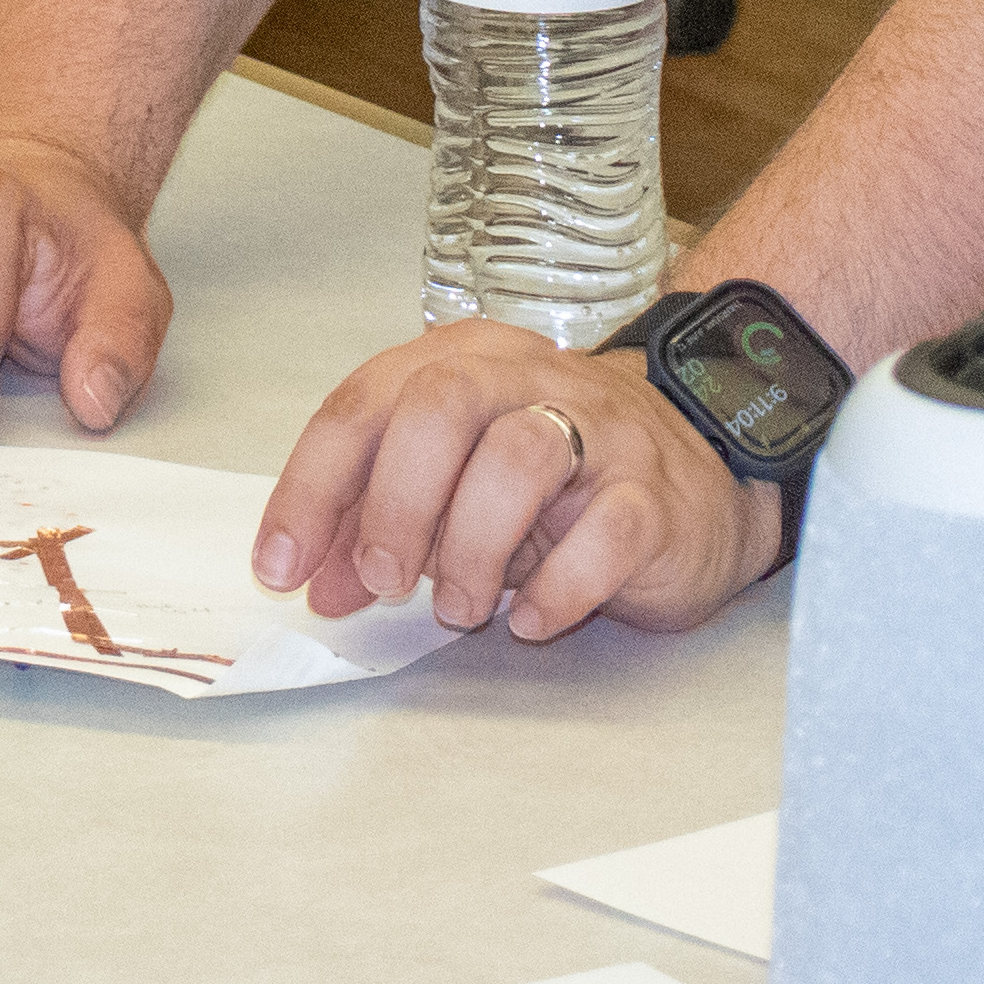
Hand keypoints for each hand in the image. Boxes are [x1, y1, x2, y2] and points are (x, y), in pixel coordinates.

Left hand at [254, 323, 780, 640]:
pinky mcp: (654, 497)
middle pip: (441, 405)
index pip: (366, 403)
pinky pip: (604, 532)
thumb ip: (382, 522)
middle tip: (384, 579)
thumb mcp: (458, 488)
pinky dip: (557, 587)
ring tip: (461, 609)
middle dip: (394, 500)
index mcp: (464, 364)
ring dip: (471, 547)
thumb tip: (319, 582)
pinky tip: (533, 620)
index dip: (312, 486)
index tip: (282, 565)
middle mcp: (530, 380)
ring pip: (521, 457)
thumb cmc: (560, 482)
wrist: (701, 477)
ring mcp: (601, 433)